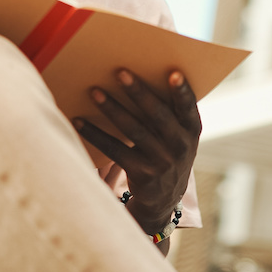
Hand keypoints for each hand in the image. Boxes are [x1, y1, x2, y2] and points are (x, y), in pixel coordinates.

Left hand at [75, 69, 200, 233]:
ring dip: (112, 109)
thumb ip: (170, 113)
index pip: (189, 107)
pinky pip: (115, 150)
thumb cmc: (167, 152)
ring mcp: (162, 162)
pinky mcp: (142, 174)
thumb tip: (138, 78)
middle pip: (157, 115)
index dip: (183, 91)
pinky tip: (79, 121)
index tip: (173, 73)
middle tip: (120, 72)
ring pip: (133, 130)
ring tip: (94, 91)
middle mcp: (180, 146)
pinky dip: (95, 134)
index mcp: (192, 131)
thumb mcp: (178, 136)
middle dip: (138, 92)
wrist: (164, 199)